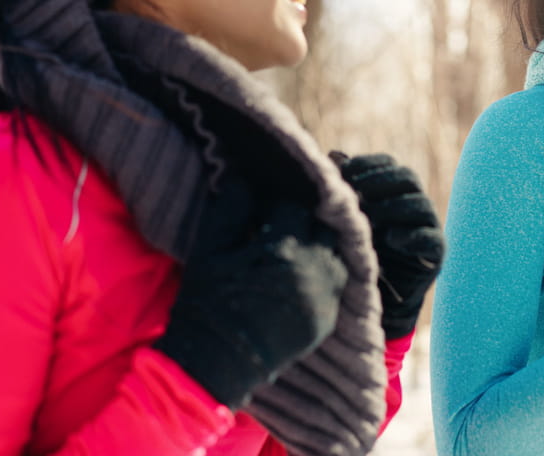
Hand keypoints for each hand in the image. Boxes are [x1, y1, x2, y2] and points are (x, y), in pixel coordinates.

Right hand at [155, 175, 346, 409]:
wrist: (214, 366)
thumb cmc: (206, 304)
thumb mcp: (209, 249)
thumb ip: (230, 208)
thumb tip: (245, 177)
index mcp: (284, 249)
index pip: (295, 204)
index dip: (280, 197)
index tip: (268, 199)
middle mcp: (315, 271)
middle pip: (324, 225)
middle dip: (306, 217)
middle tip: (285, 216)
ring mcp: (326, 298)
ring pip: (336, 253)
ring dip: (319, 243)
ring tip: (295, 241)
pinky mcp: (328, 319)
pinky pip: (336, 283)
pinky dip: (323, 271)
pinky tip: (302, 269)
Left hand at [330, 152, 444, 338]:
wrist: (371, 299)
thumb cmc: (354, 254)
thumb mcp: (344, 219)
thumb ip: (343, 190)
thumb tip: (335, 154)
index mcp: (393, 191)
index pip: (388, 165)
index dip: (368, 165)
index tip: (343, 173)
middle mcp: (413, 204)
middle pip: (407, 178)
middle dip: (380, 182)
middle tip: (355, 193)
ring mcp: (427, 228)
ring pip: (420, 205)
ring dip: (394, 207)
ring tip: (370, 218)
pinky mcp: (435, 253)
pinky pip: (432, 238)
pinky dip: (412, 236)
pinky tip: (391, 239)